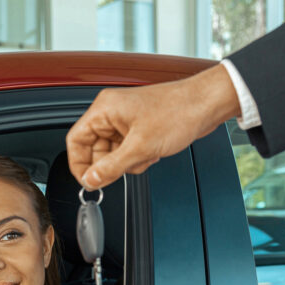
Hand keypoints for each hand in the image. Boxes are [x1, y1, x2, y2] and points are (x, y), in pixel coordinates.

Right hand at [66, 63, 241, 188]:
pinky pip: (126, 149)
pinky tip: (152, 153)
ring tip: (144, 157)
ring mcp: (125, 120)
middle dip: (109, 164)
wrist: (208, 104)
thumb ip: (110, 167)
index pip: (76, 140)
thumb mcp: (140, 147)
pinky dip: (136, 157)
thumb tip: (91, 180)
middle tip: (122, 172)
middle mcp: (111, 112)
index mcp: (104, 109)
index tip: (88, 181)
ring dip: (126, 162)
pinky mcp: (137, 126)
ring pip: (111, 152)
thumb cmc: (179, 112)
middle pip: (93, 149)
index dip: (79, 164)